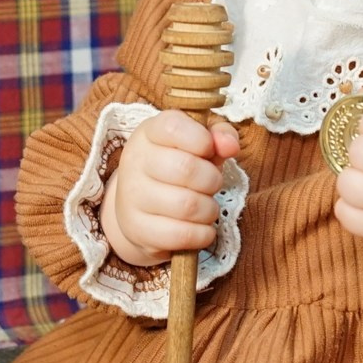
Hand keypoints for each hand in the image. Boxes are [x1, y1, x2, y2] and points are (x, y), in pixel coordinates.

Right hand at [102, 110, 240, 268]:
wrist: (139, 208)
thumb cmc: (177, 169)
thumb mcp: (198, 144)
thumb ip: (219, 135)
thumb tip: (230, 145)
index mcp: (148, 134)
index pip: (173, 127)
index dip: (202, 139)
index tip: (209, 150)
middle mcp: (135, 162)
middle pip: (186, 168)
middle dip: (212, 180)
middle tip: (211, 184)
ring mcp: (132, 197)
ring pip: (187, 206)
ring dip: (210, 209)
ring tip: (206, 207)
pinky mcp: (138, 229)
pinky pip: (182, 235)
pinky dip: (203, 234)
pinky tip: (200, 227)